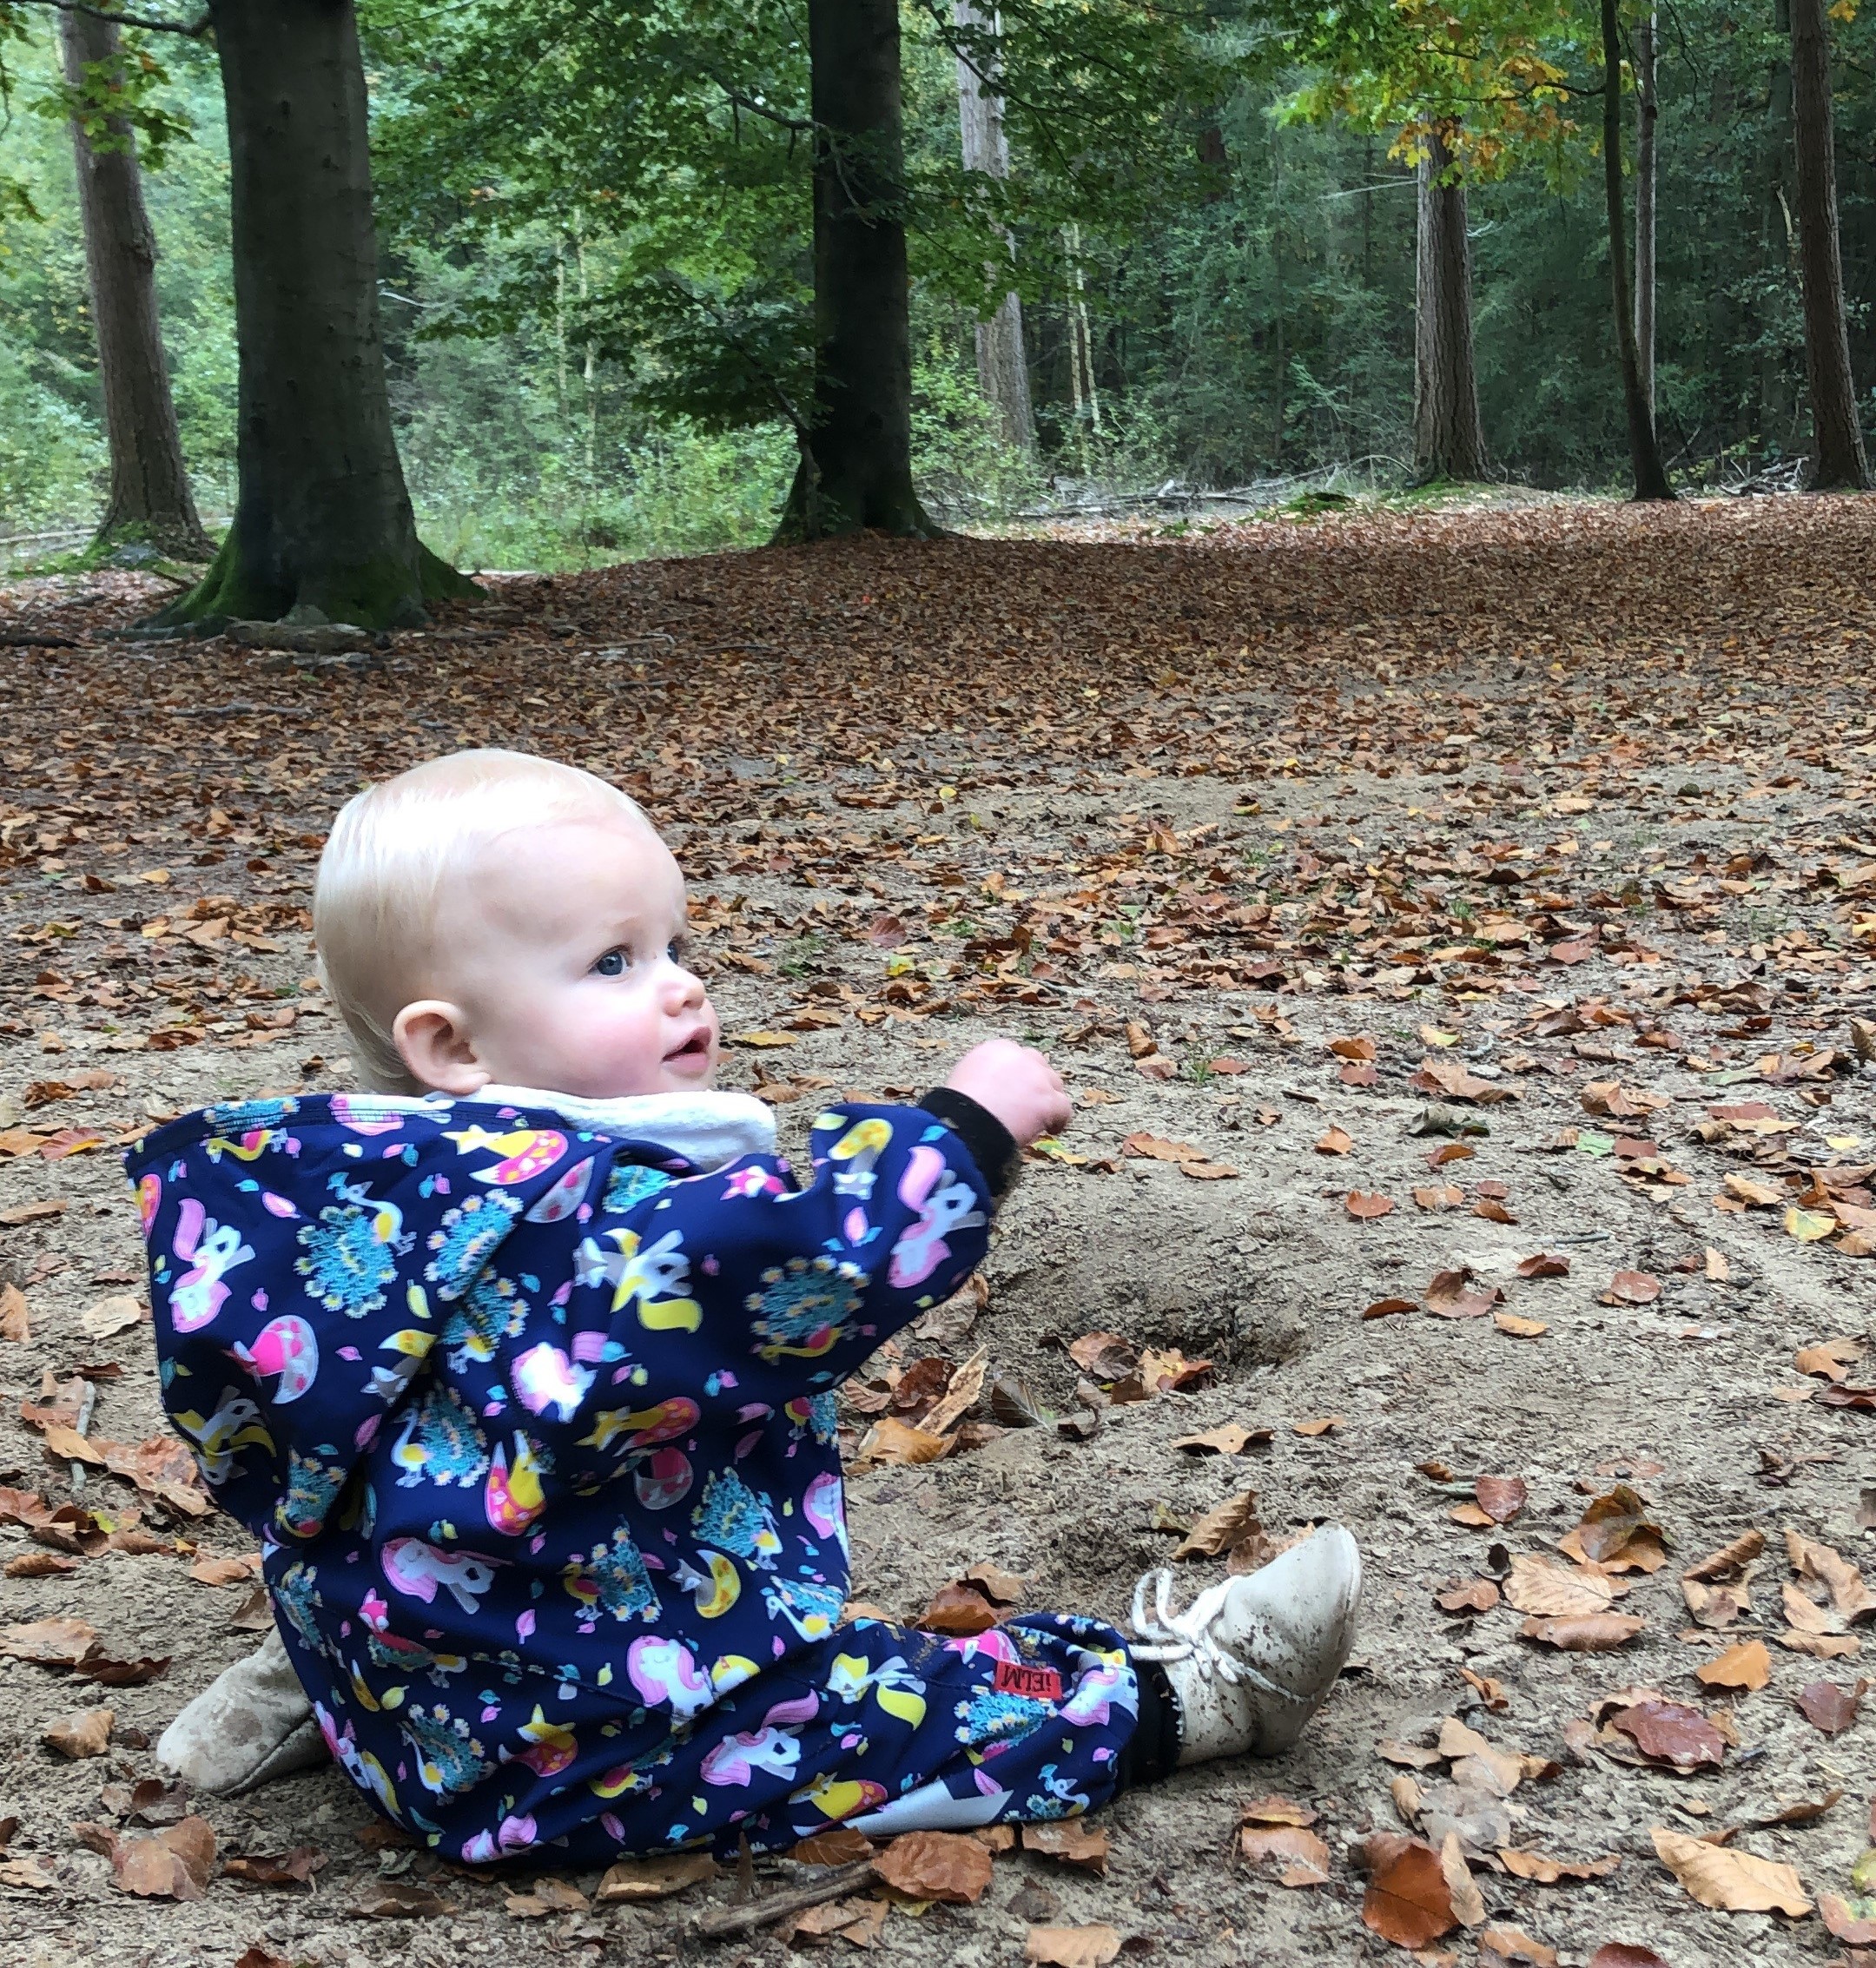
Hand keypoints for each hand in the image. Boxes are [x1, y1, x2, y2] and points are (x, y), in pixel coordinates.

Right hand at [945, 1039, 1070, 1148]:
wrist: (964, 1121)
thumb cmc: (955, 1106)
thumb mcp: (963, 1078)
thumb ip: (981, 1076)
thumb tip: (985, 1090)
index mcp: (996, 1048)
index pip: (1016, 1056)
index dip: (1017, 1075)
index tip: (1013, 1089)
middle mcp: (1020, 1057)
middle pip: (1038, 1066)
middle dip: (1036, 1082)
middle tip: (1029, 1101)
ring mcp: (1038, 1077)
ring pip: (1054, 1085)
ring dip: (1048, 1099)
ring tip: (1041, 1117)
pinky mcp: (1049, 1100)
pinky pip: (1063, 1109)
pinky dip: (1058, 1120)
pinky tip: (1051, 1130)